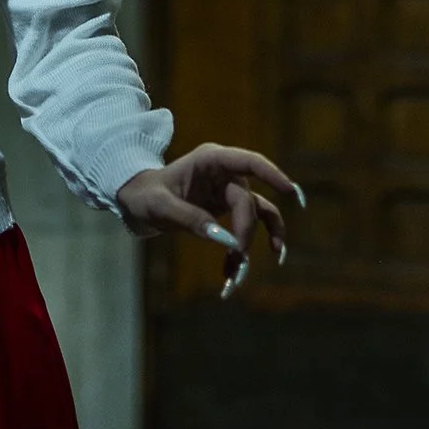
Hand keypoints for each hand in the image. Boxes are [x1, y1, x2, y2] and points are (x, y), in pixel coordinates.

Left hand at [117, 142, 302, 299]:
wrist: (137, 201)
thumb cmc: (145, 196)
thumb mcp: (160, 207)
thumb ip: (191, 220)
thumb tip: (226, 239)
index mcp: (210, 160)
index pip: (248, 161)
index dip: (272, 174)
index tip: (290, 190)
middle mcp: (225, 172)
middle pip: (248, 201)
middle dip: (246, 230)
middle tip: (236, 257)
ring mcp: (229, 189)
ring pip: (257, 213)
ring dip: (260, 238)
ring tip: (269, 258)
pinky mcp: (229, 208)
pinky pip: (249, 226)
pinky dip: (247, 246)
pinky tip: (242, 268)